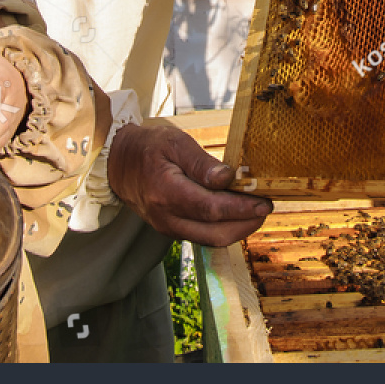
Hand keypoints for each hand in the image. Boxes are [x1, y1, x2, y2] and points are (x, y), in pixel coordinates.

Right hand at [107, 124, 271, 246]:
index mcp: (166, 193)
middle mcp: (167, 218)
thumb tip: (227, 178)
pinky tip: (237, 214)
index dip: (241, 209)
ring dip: (238, 229)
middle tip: (265, 207)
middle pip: (215, 233)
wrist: (118, 164)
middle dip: (246, 223)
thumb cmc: (147, 148)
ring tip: (255, 211)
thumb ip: (201, 162)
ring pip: (211, 239)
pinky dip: (224, 228)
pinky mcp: (172, 230)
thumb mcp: (174, 143)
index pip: (211, 209)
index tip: (264, 202)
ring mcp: (168, 227)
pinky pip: (203, 236)